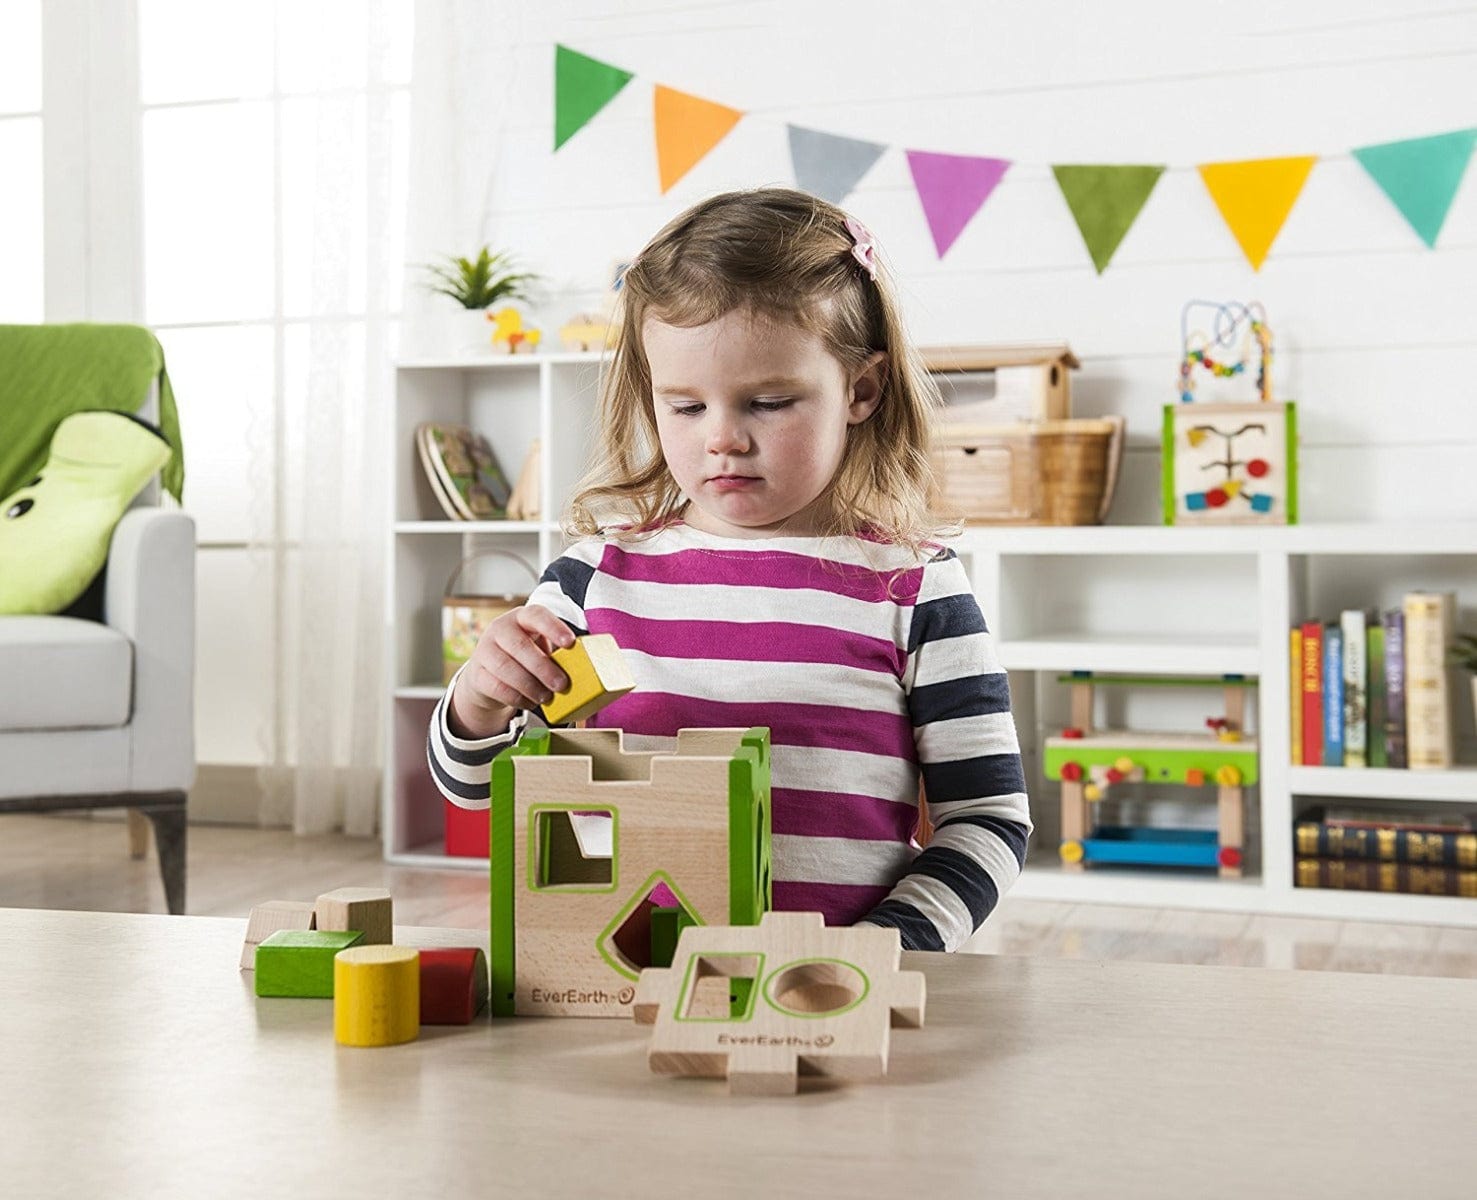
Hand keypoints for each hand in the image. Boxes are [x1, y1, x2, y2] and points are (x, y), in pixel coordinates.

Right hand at [448, 605, 575, 738]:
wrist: (488, 674)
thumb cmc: (523, 657)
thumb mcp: (539, 648)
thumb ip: (556, 653)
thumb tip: (582, 668)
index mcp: (521, 617)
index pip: (536, 615)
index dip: (554, 627)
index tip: (570, 643)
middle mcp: (500, 629)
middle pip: (520, 646)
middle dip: (543, 667)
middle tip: (562, 684)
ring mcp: (484, 650)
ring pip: (506, 668)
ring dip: (530, 685)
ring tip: (546, 697)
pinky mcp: (476, 674)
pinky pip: (497, 687)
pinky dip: (517, 698)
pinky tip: (530, 702)